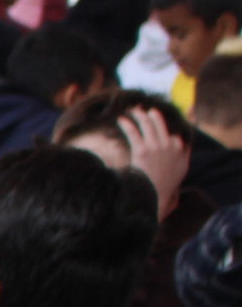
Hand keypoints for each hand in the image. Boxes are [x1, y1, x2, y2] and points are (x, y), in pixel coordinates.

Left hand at [118, 106, 189, 222]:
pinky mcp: (142, 151)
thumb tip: (186, 145)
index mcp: (178, 150)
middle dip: (152, 116)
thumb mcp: (181, 170)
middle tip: (146, 110)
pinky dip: (128, 125)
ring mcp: (156, 147)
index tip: (157, 125)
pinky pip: (134, 133)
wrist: (155, 196)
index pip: (173, 136)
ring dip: (140, 116)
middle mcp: (169, 146)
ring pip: (148, 126)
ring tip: (133, 110)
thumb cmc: (165, 186)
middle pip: (160, 125)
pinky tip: (121, 119)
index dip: (164, 132)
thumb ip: (184, 156)